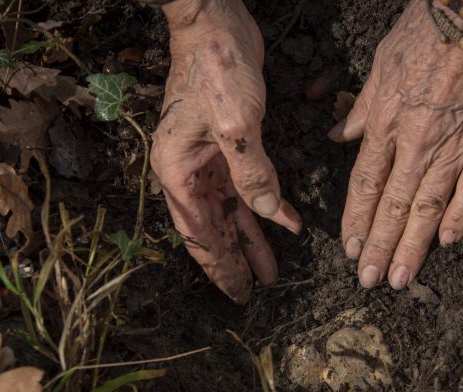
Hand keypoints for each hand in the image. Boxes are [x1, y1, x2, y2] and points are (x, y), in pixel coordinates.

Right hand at [151, 0, 300, 302]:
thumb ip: (251, 174)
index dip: (220, 266)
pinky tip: (285, 221)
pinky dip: (266, 205)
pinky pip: (247, 186)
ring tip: (272, 270)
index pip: (199, 233)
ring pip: (231, 212)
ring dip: (252, 239)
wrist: (215, 23)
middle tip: (255, 292)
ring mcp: (207, 159)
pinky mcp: (228, 145)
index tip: (238, 294)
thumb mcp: (236, 124)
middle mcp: (188, 171)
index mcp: (177, 172)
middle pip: (213, 229)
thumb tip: (270, 216)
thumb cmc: (215, 68)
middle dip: (235, 261)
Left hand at [329, 0, 462, 288]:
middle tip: (368, 281)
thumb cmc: (428, 32)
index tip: (348, 248)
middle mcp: (416, 144)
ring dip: (412, 247)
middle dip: (377, 246)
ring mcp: (455, 147)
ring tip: (399, 278)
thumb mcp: (380, 65)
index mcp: (386, 124)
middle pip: (392, 206)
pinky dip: (461, 216)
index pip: (364, 184)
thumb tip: (338, 137)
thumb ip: (362, 109)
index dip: (355, 220)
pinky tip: (448, 243)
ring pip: (428, 208)